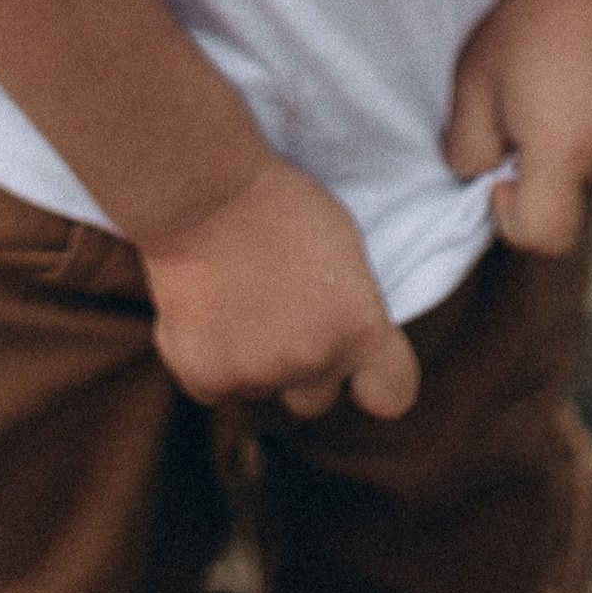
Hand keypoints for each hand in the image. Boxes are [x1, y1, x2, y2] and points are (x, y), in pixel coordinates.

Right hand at [140, 155, 420, 419]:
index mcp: (360, 330)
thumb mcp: (343, 249)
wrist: (206, 193)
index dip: (371, 383)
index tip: (355, 369)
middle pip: (314, 399)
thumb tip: (341, 333)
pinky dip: (203, 359)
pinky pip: (211, 385)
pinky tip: (200, 310)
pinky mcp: (206, 377)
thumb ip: (349, 306)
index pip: (391, 394)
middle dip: (299, 370)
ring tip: (231, 297)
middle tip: (275, 318)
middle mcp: (315, 362)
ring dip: (248, 360)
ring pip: (258, 387)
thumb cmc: (277, 203)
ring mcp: (258, 376)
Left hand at [445, 0, 591, 256]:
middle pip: (568, 210)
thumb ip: (467, 155)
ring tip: (550, 100)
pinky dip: (590, 142)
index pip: (544, 237)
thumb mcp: (471, 91)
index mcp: (567, 152)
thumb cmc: (519, 28)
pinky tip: (576, 93)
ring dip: (565, 163)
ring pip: (591, 184)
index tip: (500, 169)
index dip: (510, 217)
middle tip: (519, 122)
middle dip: (537, 183)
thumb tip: (485, 182)